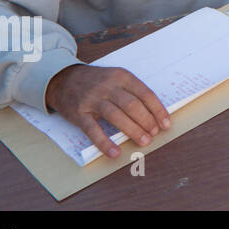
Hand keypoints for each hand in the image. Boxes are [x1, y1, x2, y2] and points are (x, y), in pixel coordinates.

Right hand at [45, 64, 171, 158]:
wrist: (63, 79)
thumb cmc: (96, 81)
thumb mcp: (116, 78)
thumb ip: (132, 92)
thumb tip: (154, 114)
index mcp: (122, 76)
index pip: (145, 94)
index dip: (158, 110)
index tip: (166, 124)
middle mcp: (108, 86)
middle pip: (132, 105)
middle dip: (147, 121)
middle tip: (154, 134)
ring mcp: (92, 99)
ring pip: (116, 116)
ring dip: (133, 130)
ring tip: (144, 142)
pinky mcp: (79, 113)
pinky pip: (93, 130)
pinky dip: (104, 142)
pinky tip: (114, 152)